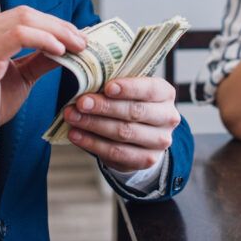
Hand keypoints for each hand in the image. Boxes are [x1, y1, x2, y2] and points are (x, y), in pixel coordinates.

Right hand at [0, 6, 85, 153]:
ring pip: (24, 21)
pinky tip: (59, 51)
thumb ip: (40, 58)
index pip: (22, 16)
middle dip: (59, 26)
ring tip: (76, 46)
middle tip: (82, 41)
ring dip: (56, 32)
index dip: (52, 23)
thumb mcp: (21, 76)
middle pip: (25, 14)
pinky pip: (18, 36)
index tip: (76, 36)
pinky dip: (43, 40)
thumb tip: (68, 46)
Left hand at [64, 77, 179, 171]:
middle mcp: (168, 117)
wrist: (143, 134)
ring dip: (93, 124)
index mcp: (165, 93)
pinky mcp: (147, 160)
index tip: (107, 87)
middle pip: (134, 112)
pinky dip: (92, 143)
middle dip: (104, 107)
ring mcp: (160, 141)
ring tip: (72, 117)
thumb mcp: (128, 88)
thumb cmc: (130, 102)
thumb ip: (113, 84)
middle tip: (81, 103)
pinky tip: (76, 134)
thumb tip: (85, 81)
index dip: (128, 88)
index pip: (150, 89)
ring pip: (123, 133)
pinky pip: (116, 152)